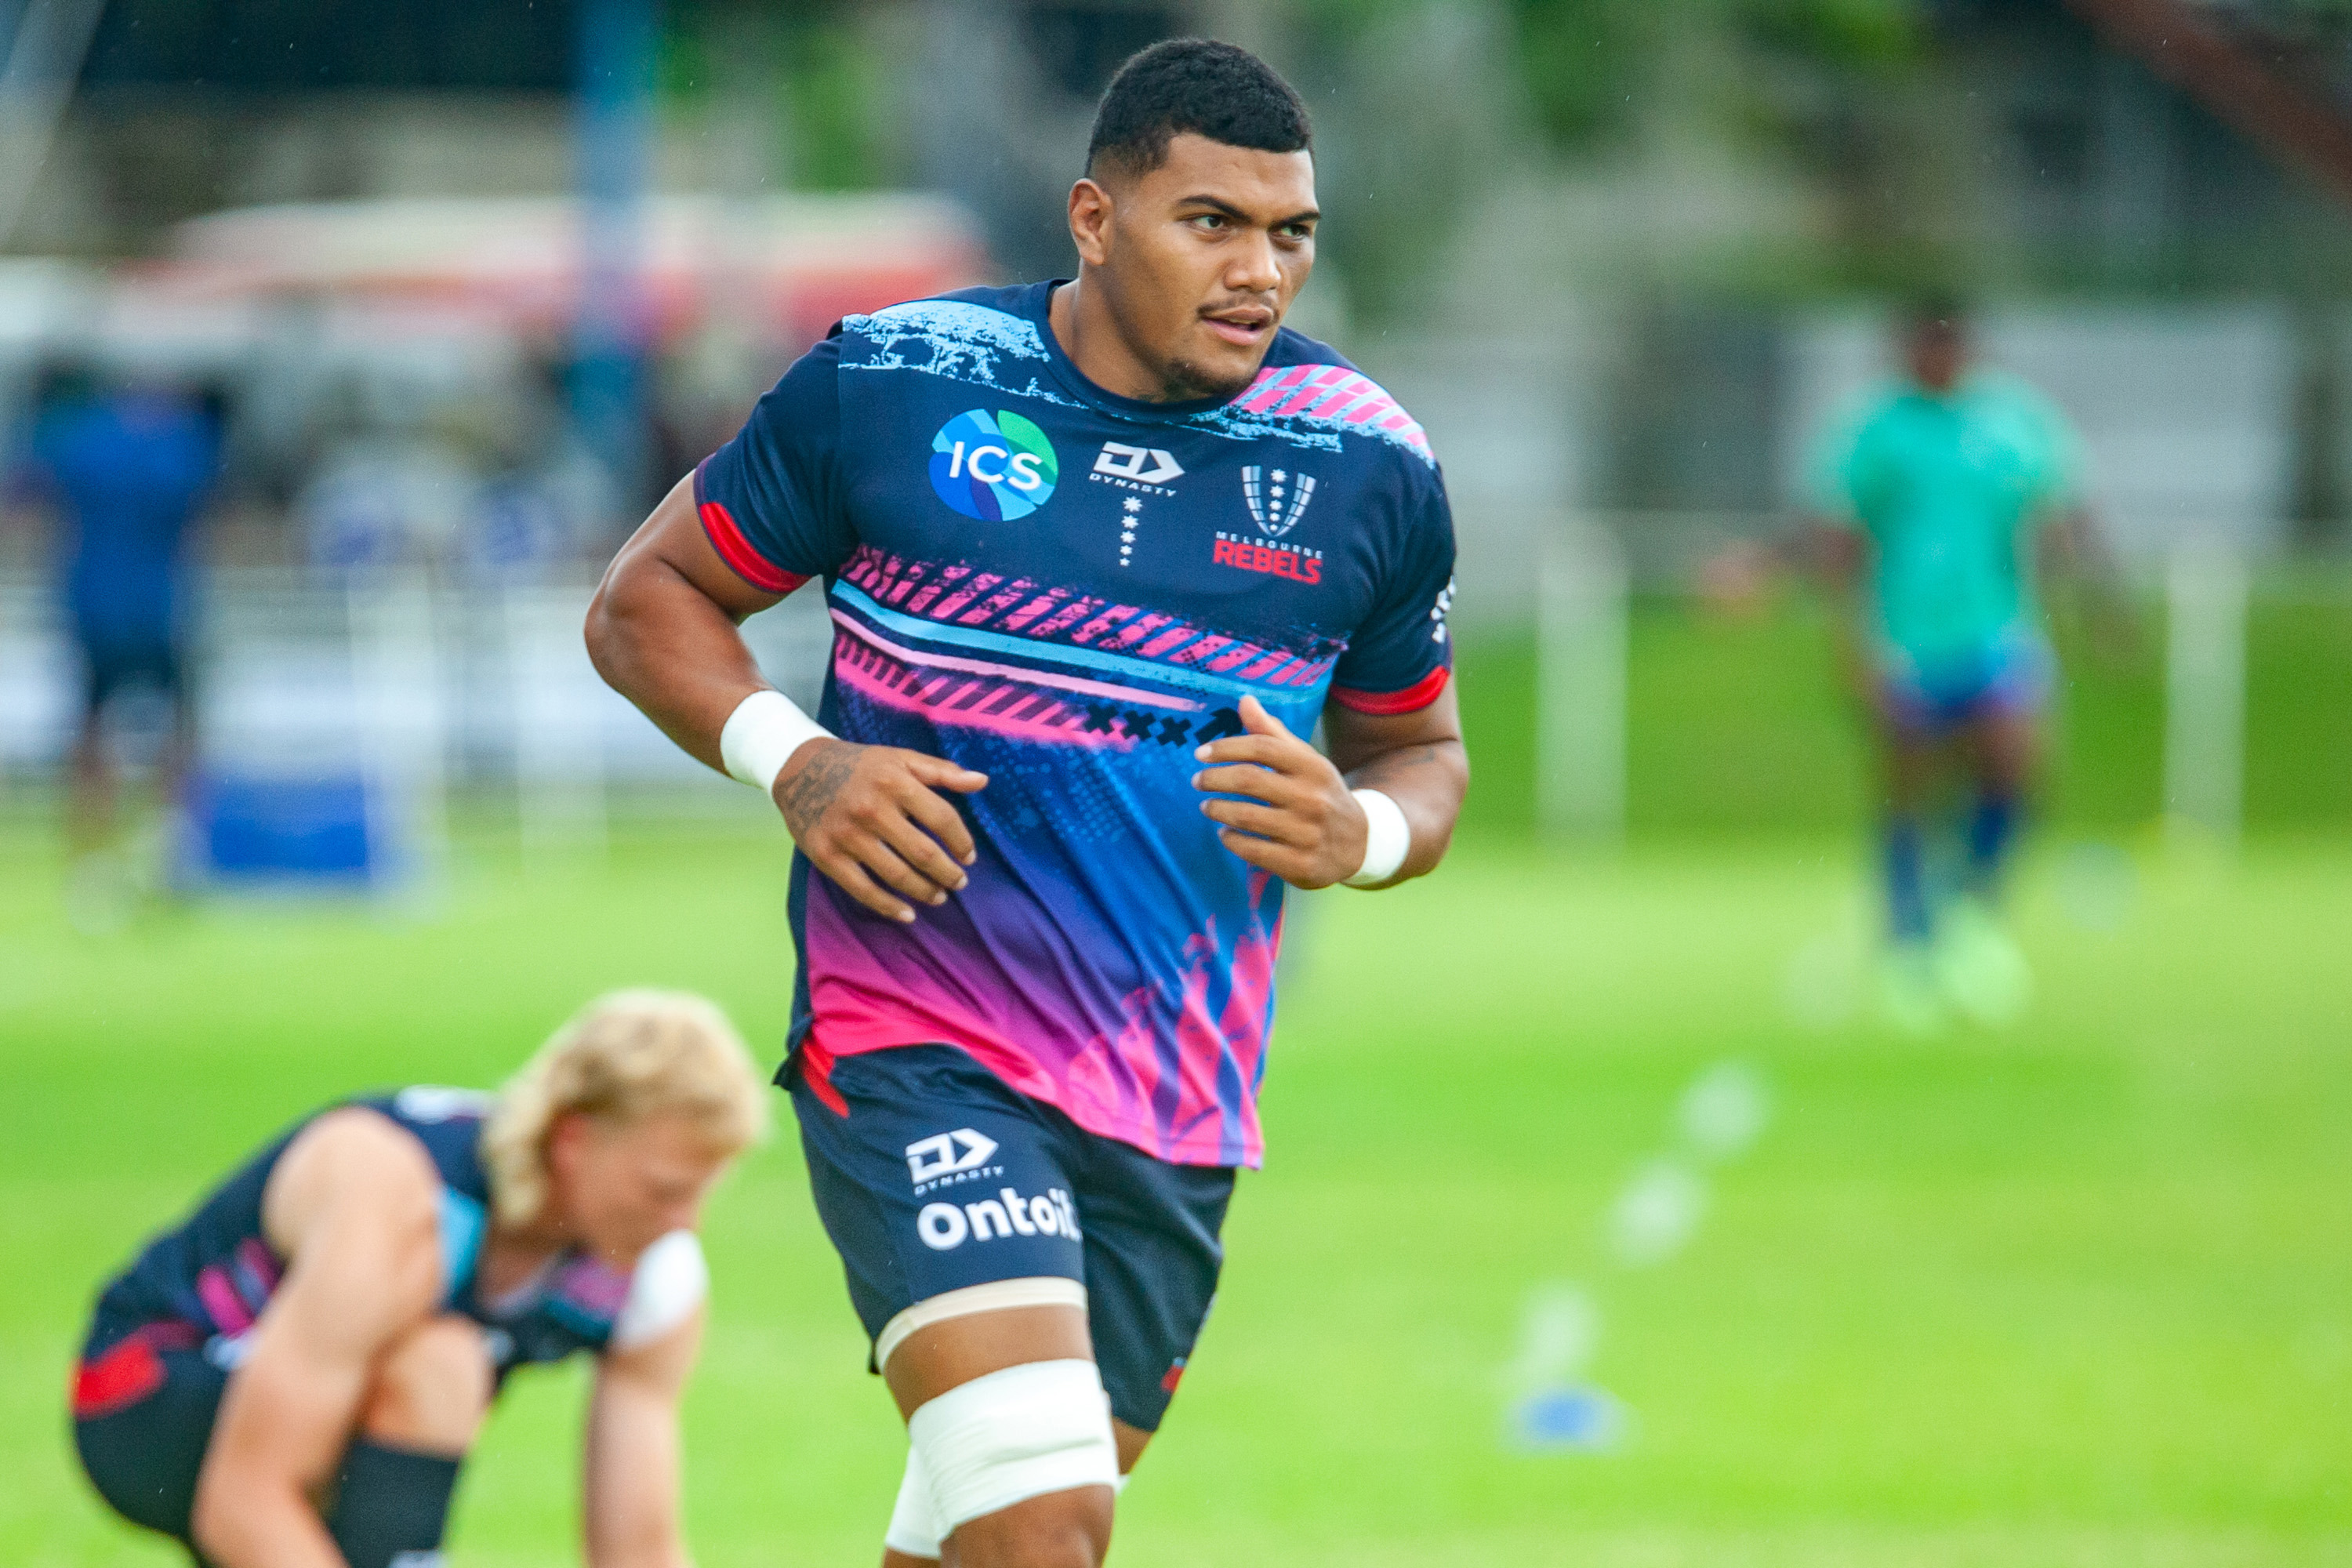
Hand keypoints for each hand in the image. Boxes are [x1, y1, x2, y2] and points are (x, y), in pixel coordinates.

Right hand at [772, 739, 986, 922]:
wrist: (799, 768)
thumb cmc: (861, 766)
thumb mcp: (900, 758)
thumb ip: (942, 771)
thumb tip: (982, 781)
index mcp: (894, 781)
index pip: (942, 818)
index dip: (961, 841)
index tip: (969, 856)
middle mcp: (871, 809)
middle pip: (923, 852)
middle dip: (948, 873)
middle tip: (959, 882)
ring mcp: (847, 835)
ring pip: (897, 875)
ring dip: (925, 892)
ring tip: (939, 896)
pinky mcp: (827, 855)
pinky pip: (863, 890)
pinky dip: (889, 907)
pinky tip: (907, 914)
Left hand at [1192, 695, 1365, 889]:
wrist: (1359, 843)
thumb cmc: (1319, 793)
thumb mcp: (1304, 761)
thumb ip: (1272, 733)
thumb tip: (1244, 700)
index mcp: (1312, 767)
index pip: (1261, 747)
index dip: (1226, 747)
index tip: (1200, 754)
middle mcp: (1312, 798)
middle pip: (1249, 779)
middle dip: (1214, 778)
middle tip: (1197, 781)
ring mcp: (1307, 833)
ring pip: (1246, 816)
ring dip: (1218, 809)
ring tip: (1207, 806)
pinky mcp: (1300, 864)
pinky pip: (1253, 850)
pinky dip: (1231, 840)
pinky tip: (1225, 833)